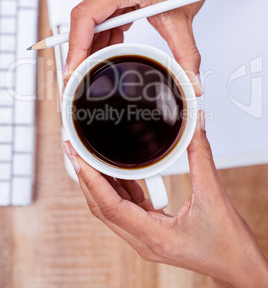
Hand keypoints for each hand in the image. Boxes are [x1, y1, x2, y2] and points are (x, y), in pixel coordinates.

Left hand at [62, 112, 267, 286]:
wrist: (238, 267)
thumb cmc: (228, 244)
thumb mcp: (214, 196)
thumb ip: (201, 156)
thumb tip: (194, 126)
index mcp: (154, 236)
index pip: (110, 206)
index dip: (91, 179)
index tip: (78, 157)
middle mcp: (144, 240)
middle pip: (102, 207)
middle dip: (86, 177)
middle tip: (74, 151)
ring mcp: (146, 237)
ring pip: (111, 208)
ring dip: (99, 183)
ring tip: (90, 157)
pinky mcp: (151, 231)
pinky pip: (127, 207)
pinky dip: (118, 188)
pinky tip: (118, 172)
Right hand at [63, 0, 218, 95]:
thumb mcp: (183, 22)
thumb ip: (186, 55)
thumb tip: (190, 81)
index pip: (85, 17)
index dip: (76, 47)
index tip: (74, 69)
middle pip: (83, 22)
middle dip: (81, 53)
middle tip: (80, 78)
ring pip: (89, 23)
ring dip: (92, 47)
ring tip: (95, 70)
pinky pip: (100, 19)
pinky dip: (103, 38)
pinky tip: (108, 51)